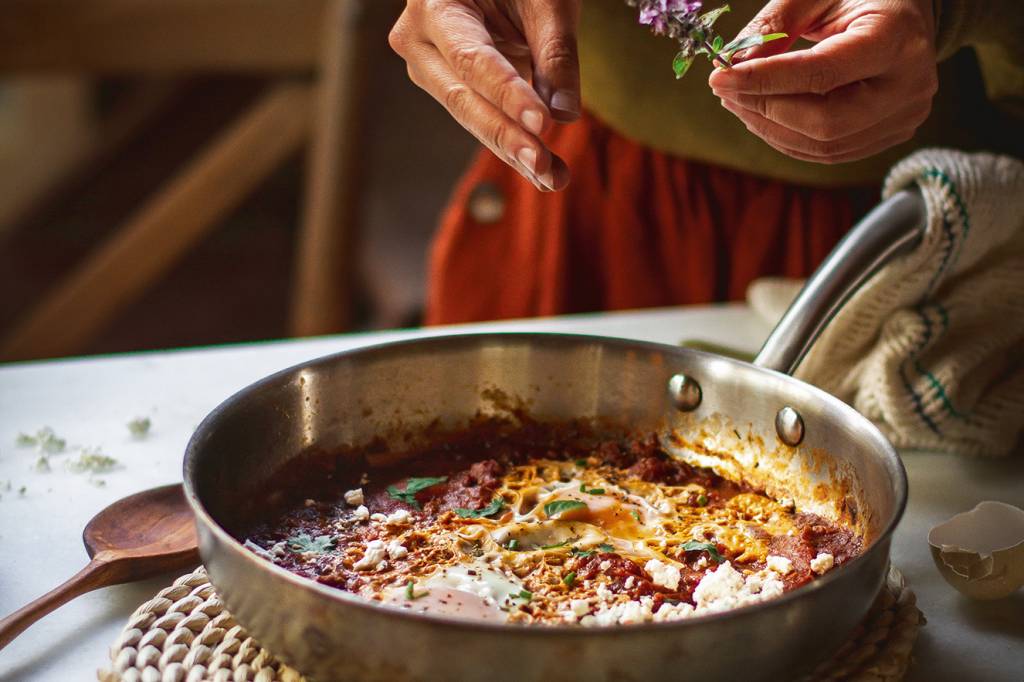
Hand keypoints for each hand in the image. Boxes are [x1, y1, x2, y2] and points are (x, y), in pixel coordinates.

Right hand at [389, 0, 580, 190]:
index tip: (542, 125)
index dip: (507, 95)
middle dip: (507, 136)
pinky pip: (481, 119)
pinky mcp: (450, 87)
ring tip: (553, 177)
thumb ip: (556, 52)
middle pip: (463, 98)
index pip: (472, 60)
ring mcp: (429, 68)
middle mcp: (419, 41)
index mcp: (434, 5)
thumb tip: (566, 114)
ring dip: (514, 150)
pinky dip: (514, 144)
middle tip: (543, 166)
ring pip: (470, 117)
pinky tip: (543, 172)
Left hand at [708, 0, 937, 164]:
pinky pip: (829, 151)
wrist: (908, 12)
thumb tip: (733, 67)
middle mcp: (909, 85)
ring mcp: (904, 116)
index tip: (720, 77)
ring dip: (769, 127)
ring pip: (823, 145)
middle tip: (725, 91)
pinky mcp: (890, 135)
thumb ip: (775, 25)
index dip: (765, 80)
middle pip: (824, 121)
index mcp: (897, 38)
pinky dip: (788, 137)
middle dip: (765, 109)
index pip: (822, 73)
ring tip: (738, 101)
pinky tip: (764, 115)